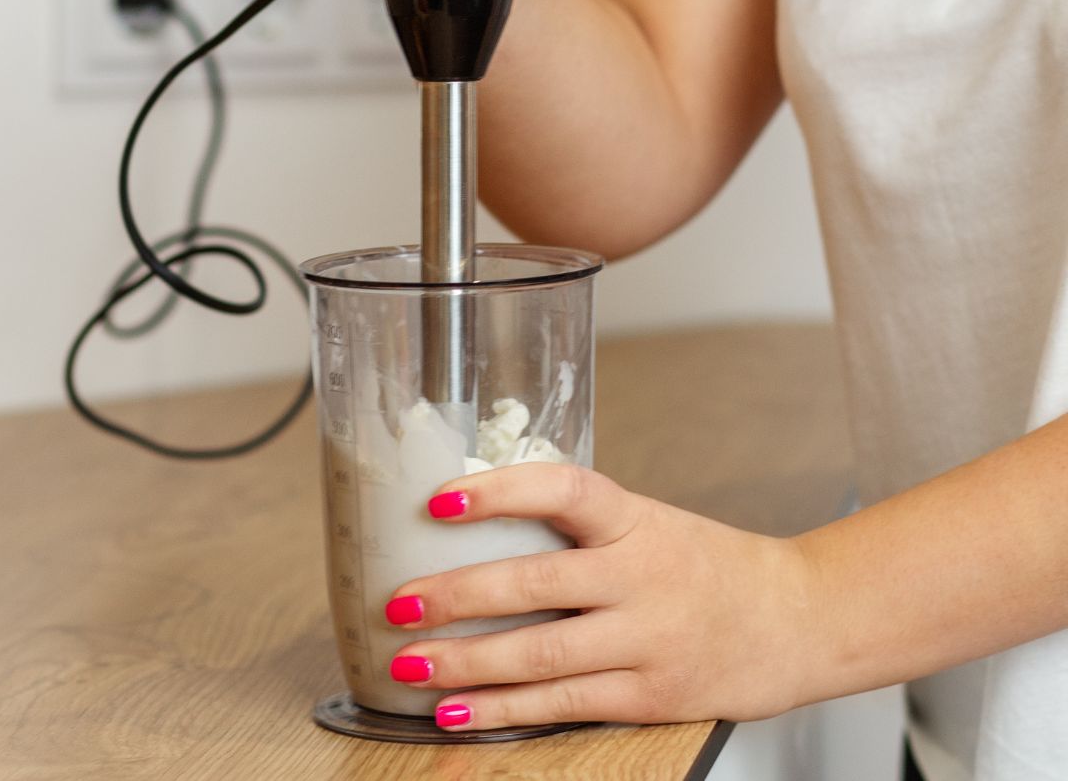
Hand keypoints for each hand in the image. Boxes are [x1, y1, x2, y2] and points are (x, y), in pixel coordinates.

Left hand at [385, 464, 815, 730]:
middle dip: (457, 595)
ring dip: (465, 661)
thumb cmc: (711, 567)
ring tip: (409, 662)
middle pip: (535, 583)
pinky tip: (456, 710)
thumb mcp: (652, 525)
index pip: (563, 489)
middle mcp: (642, 576)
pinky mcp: (650, 696)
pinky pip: (562, 703)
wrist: (799, 619)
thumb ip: (583, 529)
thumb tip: (482, 525)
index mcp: (637, 520)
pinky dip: (502, 709)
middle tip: (400, 602)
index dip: (499, 491)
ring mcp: (648, 639)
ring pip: (540, 653)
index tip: (439, 498)